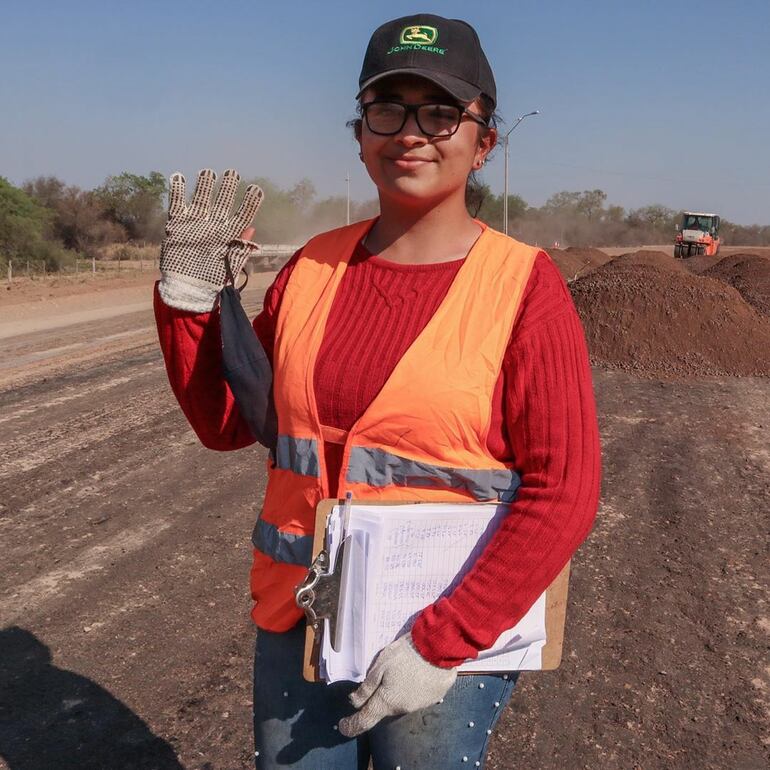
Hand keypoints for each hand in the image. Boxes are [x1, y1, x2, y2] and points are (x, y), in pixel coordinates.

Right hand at [158, 168, 263, 311]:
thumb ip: (240, 247)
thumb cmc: (213, 281)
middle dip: (227, 188)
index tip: (257, 189)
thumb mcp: (230, 265)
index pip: (242, 215)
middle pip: (222, 203)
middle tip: (232, 173)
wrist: (188, 290)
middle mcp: (213, 227)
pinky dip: (176, 191)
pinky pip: (176, 205)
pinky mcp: (177, 226)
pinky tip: (178, 177)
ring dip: (204, 186)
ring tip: (208, 172)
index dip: (250, 203)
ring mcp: (195, 224)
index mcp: (229, 236)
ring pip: (201, 200)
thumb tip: (253, 228)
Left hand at [337, 632, 456, 736]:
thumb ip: (367, 687)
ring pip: (401, 702)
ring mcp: (420, 705)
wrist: (439, 648)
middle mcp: (402, 709)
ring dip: (398, 691)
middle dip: (379, 698)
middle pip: (385, 708)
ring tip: (402, 670)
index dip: (351, 726)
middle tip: (381, 677)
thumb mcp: (380, 666)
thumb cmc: (406, 654)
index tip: (343, 726)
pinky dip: (413, 688)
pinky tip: (416, 672)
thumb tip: (355, 702)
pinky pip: (417, 697)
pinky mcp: (434, 698)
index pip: (364, 721)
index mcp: (386, 702)